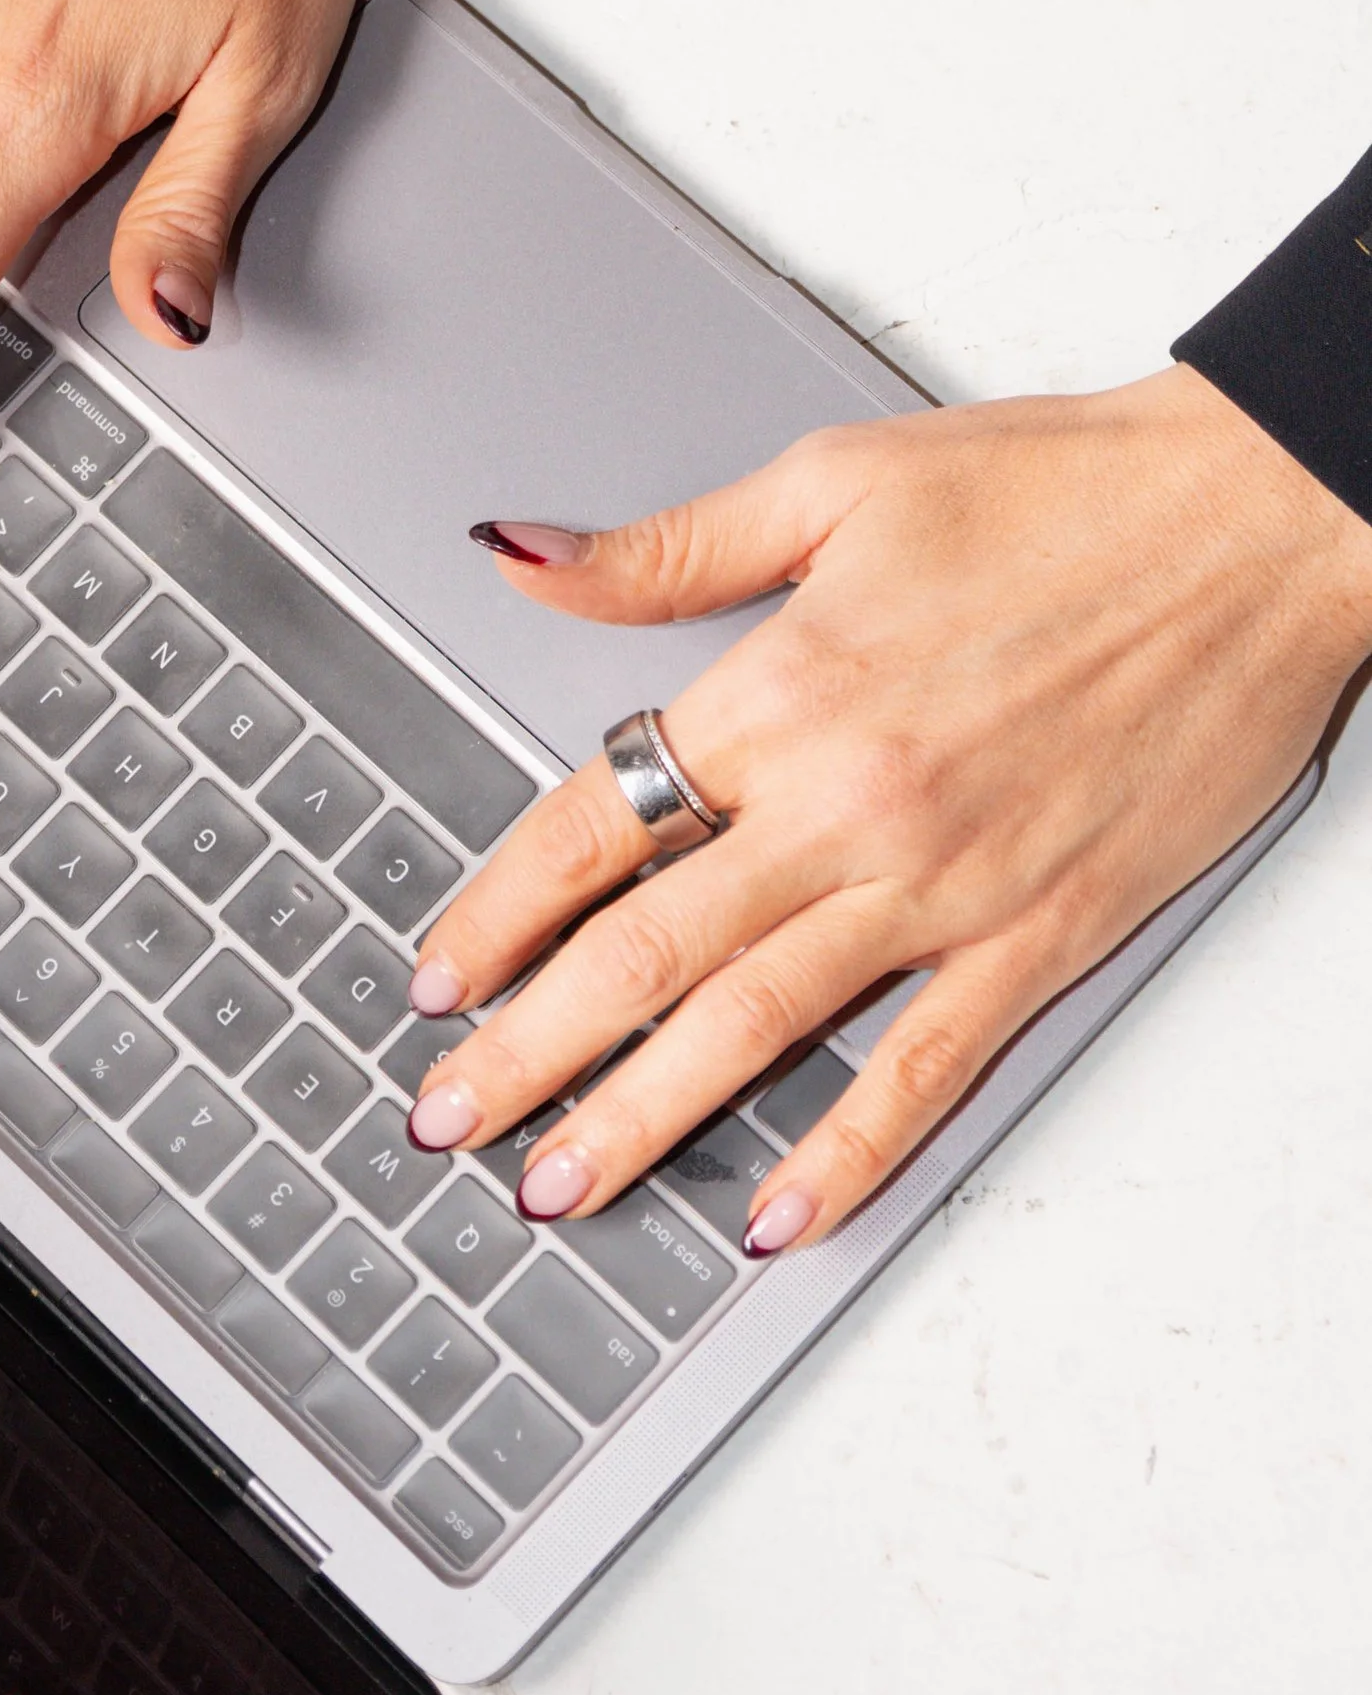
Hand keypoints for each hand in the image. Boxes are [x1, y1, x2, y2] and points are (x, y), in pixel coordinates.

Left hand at [403, 365, 1371, 1251]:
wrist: (1257, 519)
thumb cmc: (1063, 489)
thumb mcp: (833, 481)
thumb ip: (664, 552)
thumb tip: (522, 559)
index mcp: (783, 688)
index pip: (592, 826)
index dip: (496, 913)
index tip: (436, 978)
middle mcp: (850, 802)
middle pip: (645, 953)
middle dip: (529, 1055)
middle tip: (444, 1120)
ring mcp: (949, 884)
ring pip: (756, 1029)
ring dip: (642, 1120)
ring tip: (555, 1187)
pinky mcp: (1046, 934)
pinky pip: (925, 1068)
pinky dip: (846, 1152)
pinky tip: (779, 1213)